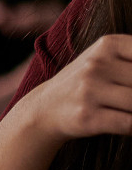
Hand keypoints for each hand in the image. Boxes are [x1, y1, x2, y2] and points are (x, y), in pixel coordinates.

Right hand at [0, 32, 131, 169]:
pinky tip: (127, 124)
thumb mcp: (107, 60)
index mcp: (107, 46)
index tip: (129, 82)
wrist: (45, 108)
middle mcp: (96, 65)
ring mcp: (89, 90)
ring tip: (125, 110)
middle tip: (127, 98)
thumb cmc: (87, 84)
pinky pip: (129, 124)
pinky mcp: (87, 117)